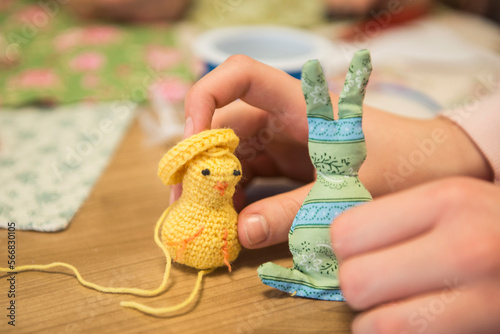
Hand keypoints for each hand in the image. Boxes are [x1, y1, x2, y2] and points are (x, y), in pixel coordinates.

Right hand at [182, 55, 491, 248]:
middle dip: (198, 160)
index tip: (191, 137)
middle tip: (180, 202)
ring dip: (212, 183)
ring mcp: (281, 143)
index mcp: (296, 106)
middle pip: (224, 126)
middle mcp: (280, 119)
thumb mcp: (345, 190)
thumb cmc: (397, 164)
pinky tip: (228, 222)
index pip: (240, 76)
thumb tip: (240, 232)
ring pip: (232, 154)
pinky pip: (248, 176)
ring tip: (198, 219)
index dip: (206, 97)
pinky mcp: (285, 166)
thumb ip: (293, 212)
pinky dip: (234, 197)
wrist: (428, 168)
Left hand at [332, 177, 499, 333]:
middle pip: (356, 280)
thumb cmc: (488, 223)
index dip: (342, 246)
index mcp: (446, 200)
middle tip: (371, 280)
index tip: (354, 250)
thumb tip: (331, 243)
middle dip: (354, 285)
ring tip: (388, 305)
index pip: (348, 232)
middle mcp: (465, 246)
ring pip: (376, 324)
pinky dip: (393, 333)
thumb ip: (393, 217)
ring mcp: (483, 296)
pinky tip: (408, 320)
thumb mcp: (449, 199)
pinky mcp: (488, 326)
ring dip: (371, 319)